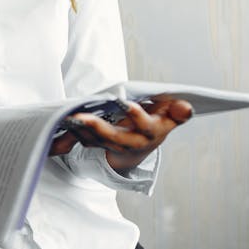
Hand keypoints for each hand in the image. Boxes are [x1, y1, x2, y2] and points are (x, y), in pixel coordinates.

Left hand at [50, 97, 192, 171]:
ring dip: (80, 130)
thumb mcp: (169, 116)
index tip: (123, 102)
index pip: (145, 125)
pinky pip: (84, 140)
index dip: (135, 115)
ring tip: (67, 117)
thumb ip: (178, 112)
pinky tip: (62, 121)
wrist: (142, 144)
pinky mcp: (98, 144)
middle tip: (80, 117)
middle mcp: (131, 143)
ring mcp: (113, 146)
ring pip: (95, 141)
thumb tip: (186, 106)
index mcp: (150, 133)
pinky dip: (73, 133)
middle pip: (114, 138)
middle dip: (97, 128)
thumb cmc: (156, 121)